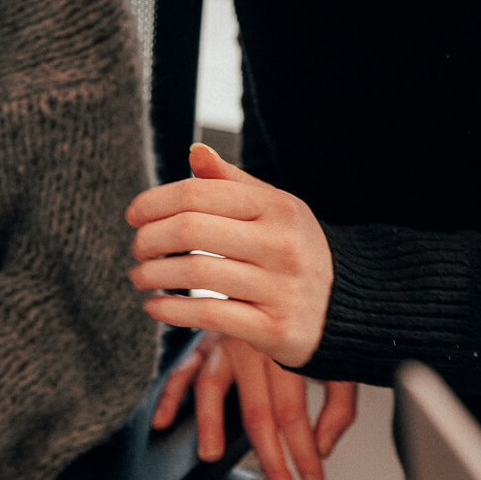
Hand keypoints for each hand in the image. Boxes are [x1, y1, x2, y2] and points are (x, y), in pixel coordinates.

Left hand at [127, 142, 333, 366]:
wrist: (347, 307)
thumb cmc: (294, 249)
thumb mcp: (274, 208)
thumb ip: (232, 182)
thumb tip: (196, 151)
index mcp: (278, 207)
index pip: (198, 194)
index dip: (155, 202)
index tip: (133, 215)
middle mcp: (281, 245)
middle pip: (191, 230)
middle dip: (150, 238)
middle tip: (136, 247)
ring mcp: (281, 288)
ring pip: (195, 273)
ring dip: (153, 274)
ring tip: (139, 276)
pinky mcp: (275, 329)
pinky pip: (209, 316)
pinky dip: (171, 311)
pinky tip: (154, 307)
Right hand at [152, 333, 358, 479]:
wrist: (276, 271)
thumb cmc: (314, 318)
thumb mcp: (339, 355)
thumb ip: (339, 402)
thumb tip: (325, 447)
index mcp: (289, 347)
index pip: (293, 412)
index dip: (304, 454)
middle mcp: (254, 344)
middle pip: (258, 411)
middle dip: (272, 462)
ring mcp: (225, 341)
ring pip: (213, 387)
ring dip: (211, 424)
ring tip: (212, 455)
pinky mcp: (204, 339)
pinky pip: (182, 369)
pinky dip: (169, 395)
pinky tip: (162, 421)